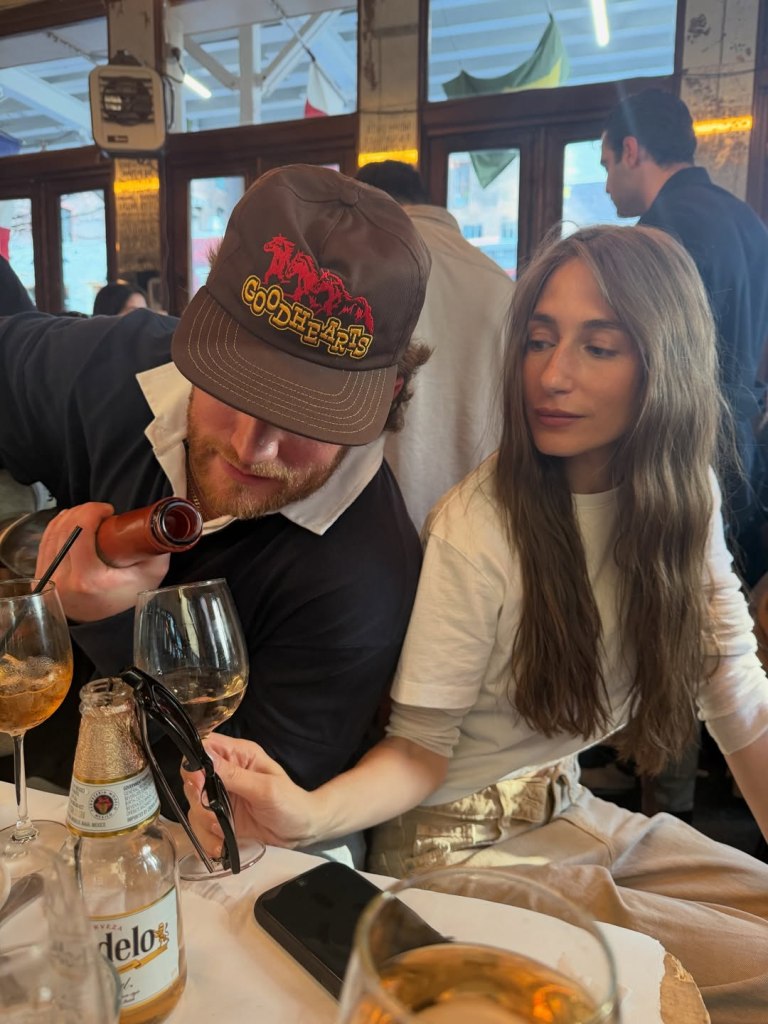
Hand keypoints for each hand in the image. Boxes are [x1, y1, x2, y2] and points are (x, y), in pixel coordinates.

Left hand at [35, 503, 169, 621]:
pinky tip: (72, 521)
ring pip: (52, 531)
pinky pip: (46, 540)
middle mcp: (63, 579)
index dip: (91, 512)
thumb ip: (158, 550)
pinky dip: (58, 525)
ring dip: (71, 515)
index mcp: (87, 579)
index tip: (107, 510)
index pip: (78, 533)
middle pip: (64, 529)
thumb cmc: (126, 599)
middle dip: (83, 511)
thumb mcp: (150, 576)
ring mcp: (49, 578)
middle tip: (101, 512)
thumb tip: (166, 524)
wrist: (103, 623)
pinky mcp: (42, 575)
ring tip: (89, 516)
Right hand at [181, 733, 317, 856]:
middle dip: (197, 799)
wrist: (301, 832)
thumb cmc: (290, 802)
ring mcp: (221, 796)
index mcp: (239, 755)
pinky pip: (201, 825)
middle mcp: (226, 773)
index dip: (194, 763)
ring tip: (221, 831)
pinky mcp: (220, 818)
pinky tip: (220, 845)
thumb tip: (204, 757)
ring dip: (202, 821)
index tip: (197, 784)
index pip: (205, 747)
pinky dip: (207, 838)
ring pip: (193, 804)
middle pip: (192, 778)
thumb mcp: (265, 788)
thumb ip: (234, 775)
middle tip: (213, 815)